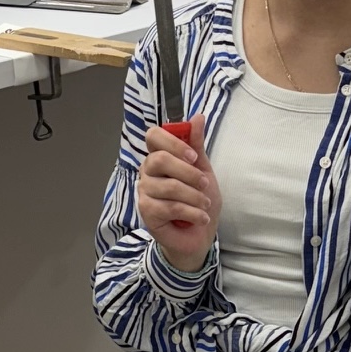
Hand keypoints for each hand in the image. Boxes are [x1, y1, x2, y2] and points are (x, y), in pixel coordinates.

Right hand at [138, 114, 221, 271]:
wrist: (199, 234)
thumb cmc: (199, 199)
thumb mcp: (203, 169)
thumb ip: (196, 144)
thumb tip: (198, 117)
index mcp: (159, 156)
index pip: (153, 136)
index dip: (174, 143)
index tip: (194, 156)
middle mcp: (147, 171)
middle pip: (159, 159)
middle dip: (188, 172)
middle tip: (204, 183)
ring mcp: (144, 191)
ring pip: (169, 186)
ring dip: (195, 196)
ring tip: (205, 204)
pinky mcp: (146, 212)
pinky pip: (170, 207)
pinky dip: (192, 212)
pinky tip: (201, 217)